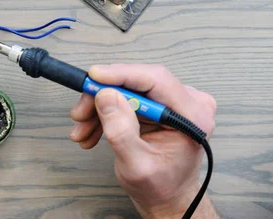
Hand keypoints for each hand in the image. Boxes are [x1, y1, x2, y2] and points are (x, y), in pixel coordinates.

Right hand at [70, 64, 217, 217]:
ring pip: (127, 90)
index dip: (122, 74)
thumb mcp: (136, 165)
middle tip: (80, 113)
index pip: (156, 80)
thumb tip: (106, 96)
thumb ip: (121, 131)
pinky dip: (106, 112)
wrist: (168, 198)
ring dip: (100, 108)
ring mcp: (173, 102)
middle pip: (137, 83)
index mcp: (192, 116)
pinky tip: (92, 130)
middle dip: (103, 96)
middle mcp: (188, 103)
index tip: (93, 77)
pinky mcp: (159, 104)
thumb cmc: (160, 187)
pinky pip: (126, 98)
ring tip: (82, 130)